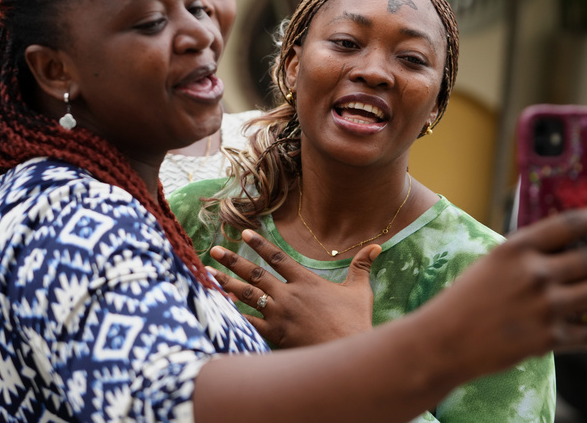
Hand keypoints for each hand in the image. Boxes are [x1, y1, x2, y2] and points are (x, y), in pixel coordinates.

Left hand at [208, 229, 378, 347]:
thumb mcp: (359, 291)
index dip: (260, 244)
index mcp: (306, 281)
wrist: (348, 354)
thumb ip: (361, 266)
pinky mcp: (275, 336)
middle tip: (214, 251)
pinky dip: (233, 315)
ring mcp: (279, 316)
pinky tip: (219, 308)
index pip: (278, 257)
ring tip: (209, 275)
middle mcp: (288, 295)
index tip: (245, 232)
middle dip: (233, 261)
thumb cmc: (354, 323)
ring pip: (247, 295)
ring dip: (226, 284)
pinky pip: (249, 323)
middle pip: (255, 273)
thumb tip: (376, 246)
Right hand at [420, 203, 586, 377]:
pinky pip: (585, 333)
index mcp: (517, 248)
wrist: (445, 339)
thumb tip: (565, 247)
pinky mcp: (547, 338)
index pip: (568, 225)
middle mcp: (534, 274)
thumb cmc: (465, 298)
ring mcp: (543, 307)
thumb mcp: (493, 263)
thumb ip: (527, 255)